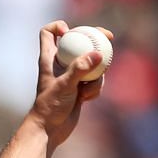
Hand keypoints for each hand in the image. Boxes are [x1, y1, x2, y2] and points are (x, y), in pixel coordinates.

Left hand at [26, 21, 108, 152]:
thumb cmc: (50, 107)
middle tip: (108, 37)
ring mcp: (71, 76)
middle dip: (94, 39)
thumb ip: (80, 69)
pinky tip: (87, 99)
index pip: (48, 33)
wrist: (50, 131)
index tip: (71, 31)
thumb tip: (98, 54)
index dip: (59, 26)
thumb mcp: (65, 86)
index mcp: (50, 58)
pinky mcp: (80, 87)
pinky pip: (95, 80)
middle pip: (78, 42)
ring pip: (91, 63)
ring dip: (96, 74)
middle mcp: (60, 64)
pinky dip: (95, 88)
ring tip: (86, 89)